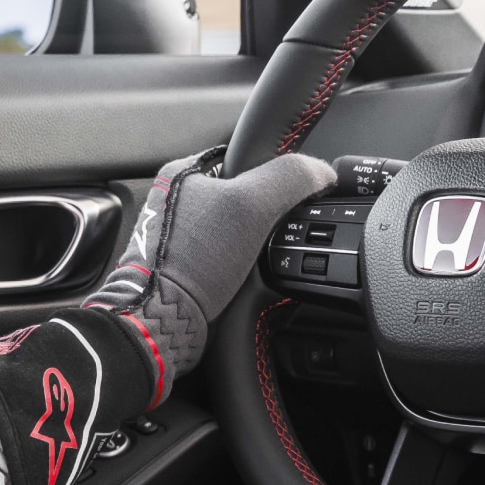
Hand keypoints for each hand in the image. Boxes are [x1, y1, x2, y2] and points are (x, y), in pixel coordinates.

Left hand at [84, 148, 333, 404]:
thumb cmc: (191, 263)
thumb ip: (291, 178)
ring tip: (262, 260)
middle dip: (268, 216)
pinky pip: (231, 258)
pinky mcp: (187, 267)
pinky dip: (246, 267)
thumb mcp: (251, 205)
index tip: (293, 200)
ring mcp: (180, 237)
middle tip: (278, 234)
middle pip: (245, 197)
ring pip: (240, 230)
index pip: (246, 160)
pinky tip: (250, 278)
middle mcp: (176, 202)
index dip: (277, 178)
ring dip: (259, 245)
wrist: (161, 323)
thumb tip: (322, 171)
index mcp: (182, 173)